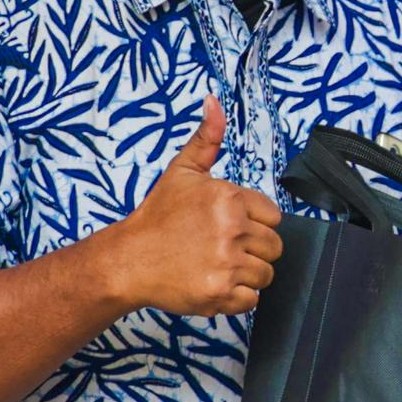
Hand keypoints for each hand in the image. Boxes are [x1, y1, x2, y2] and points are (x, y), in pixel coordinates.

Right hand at [105, 100, 284, 316]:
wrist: (127, 260)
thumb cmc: (157, 217)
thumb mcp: (182, 171)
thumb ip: (207, 138)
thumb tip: (214, 101)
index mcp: (229, 198)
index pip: (274, 217)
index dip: (252, 223)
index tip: (226, 226)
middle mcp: (232, 230)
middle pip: (274, 247)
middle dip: (252, 250)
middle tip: (218, 248)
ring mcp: (227, 264)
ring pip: (265, 274)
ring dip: (245, 274)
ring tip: (214, 264)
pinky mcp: (220, 294)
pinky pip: (252, 300)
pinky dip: (235, 298)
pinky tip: (212, 282)